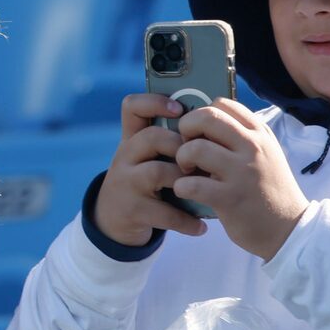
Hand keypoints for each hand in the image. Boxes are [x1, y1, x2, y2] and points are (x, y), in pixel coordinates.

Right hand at [90, 93, 204, 246]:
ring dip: (184, 179)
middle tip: (201, 158)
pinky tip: (201, 226)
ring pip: (157, 171)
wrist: (113, 219)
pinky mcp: (132, 210)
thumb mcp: (147, 156)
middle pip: (152, 138)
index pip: (132, 107)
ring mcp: (126, 183)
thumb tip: (215, 124)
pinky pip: (164, 212)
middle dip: (182, 146)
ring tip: (202, 188)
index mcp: (132, 138)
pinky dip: (186, 221)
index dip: (154, 102)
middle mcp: (125, 156)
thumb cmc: (144, 180)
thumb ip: (171, 140)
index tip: (179, 109)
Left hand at [172, 99, 306, 260]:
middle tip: (185, 146)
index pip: (223, 103)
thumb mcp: (266, 154)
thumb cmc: (269, 190)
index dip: (201, 113)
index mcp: (260, 134)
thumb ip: (243, 137)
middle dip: (186, 128)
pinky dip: (181, 187)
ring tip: (186, 171)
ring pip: (196, 148)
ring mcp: (242, 173)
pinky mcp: (230, 198)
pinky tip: (186, 191)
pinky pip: (192, 184)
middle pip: (207, 117)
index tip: (198, 132)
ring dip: (181, 158)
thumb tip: (207, 121)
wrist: (288, 228)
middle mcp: (253, 147)